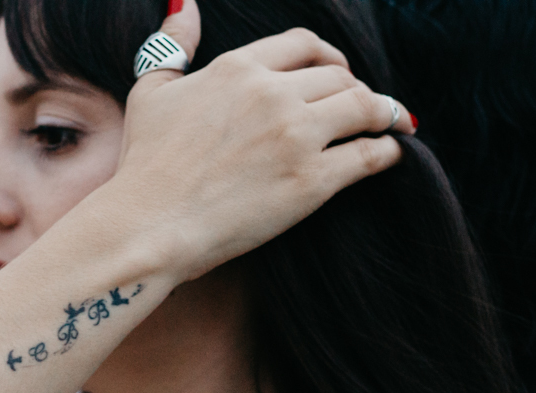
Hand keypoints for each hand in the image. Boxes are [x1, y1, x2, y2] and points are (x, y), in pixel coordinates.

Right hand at [113, 0, 415, 281]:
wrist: (147, 226)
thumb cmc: (144, 165)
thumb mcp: (151, 93)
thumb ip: (174, 45)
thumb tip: (185, 3)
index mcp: (237, 68)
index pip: (305, 45)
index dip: (329, 56)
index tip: (337, 71)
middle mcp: (271, 94)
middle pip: (339, 75)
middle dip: (356, 88)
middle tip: (363, 107)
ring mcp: (295, 136)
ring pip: (365, 106)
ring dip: (384, 113)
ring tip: (391, 124)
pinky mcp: (311, 181)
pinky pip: (370, 155)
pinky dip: (388, 151)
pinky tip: (390, 154)